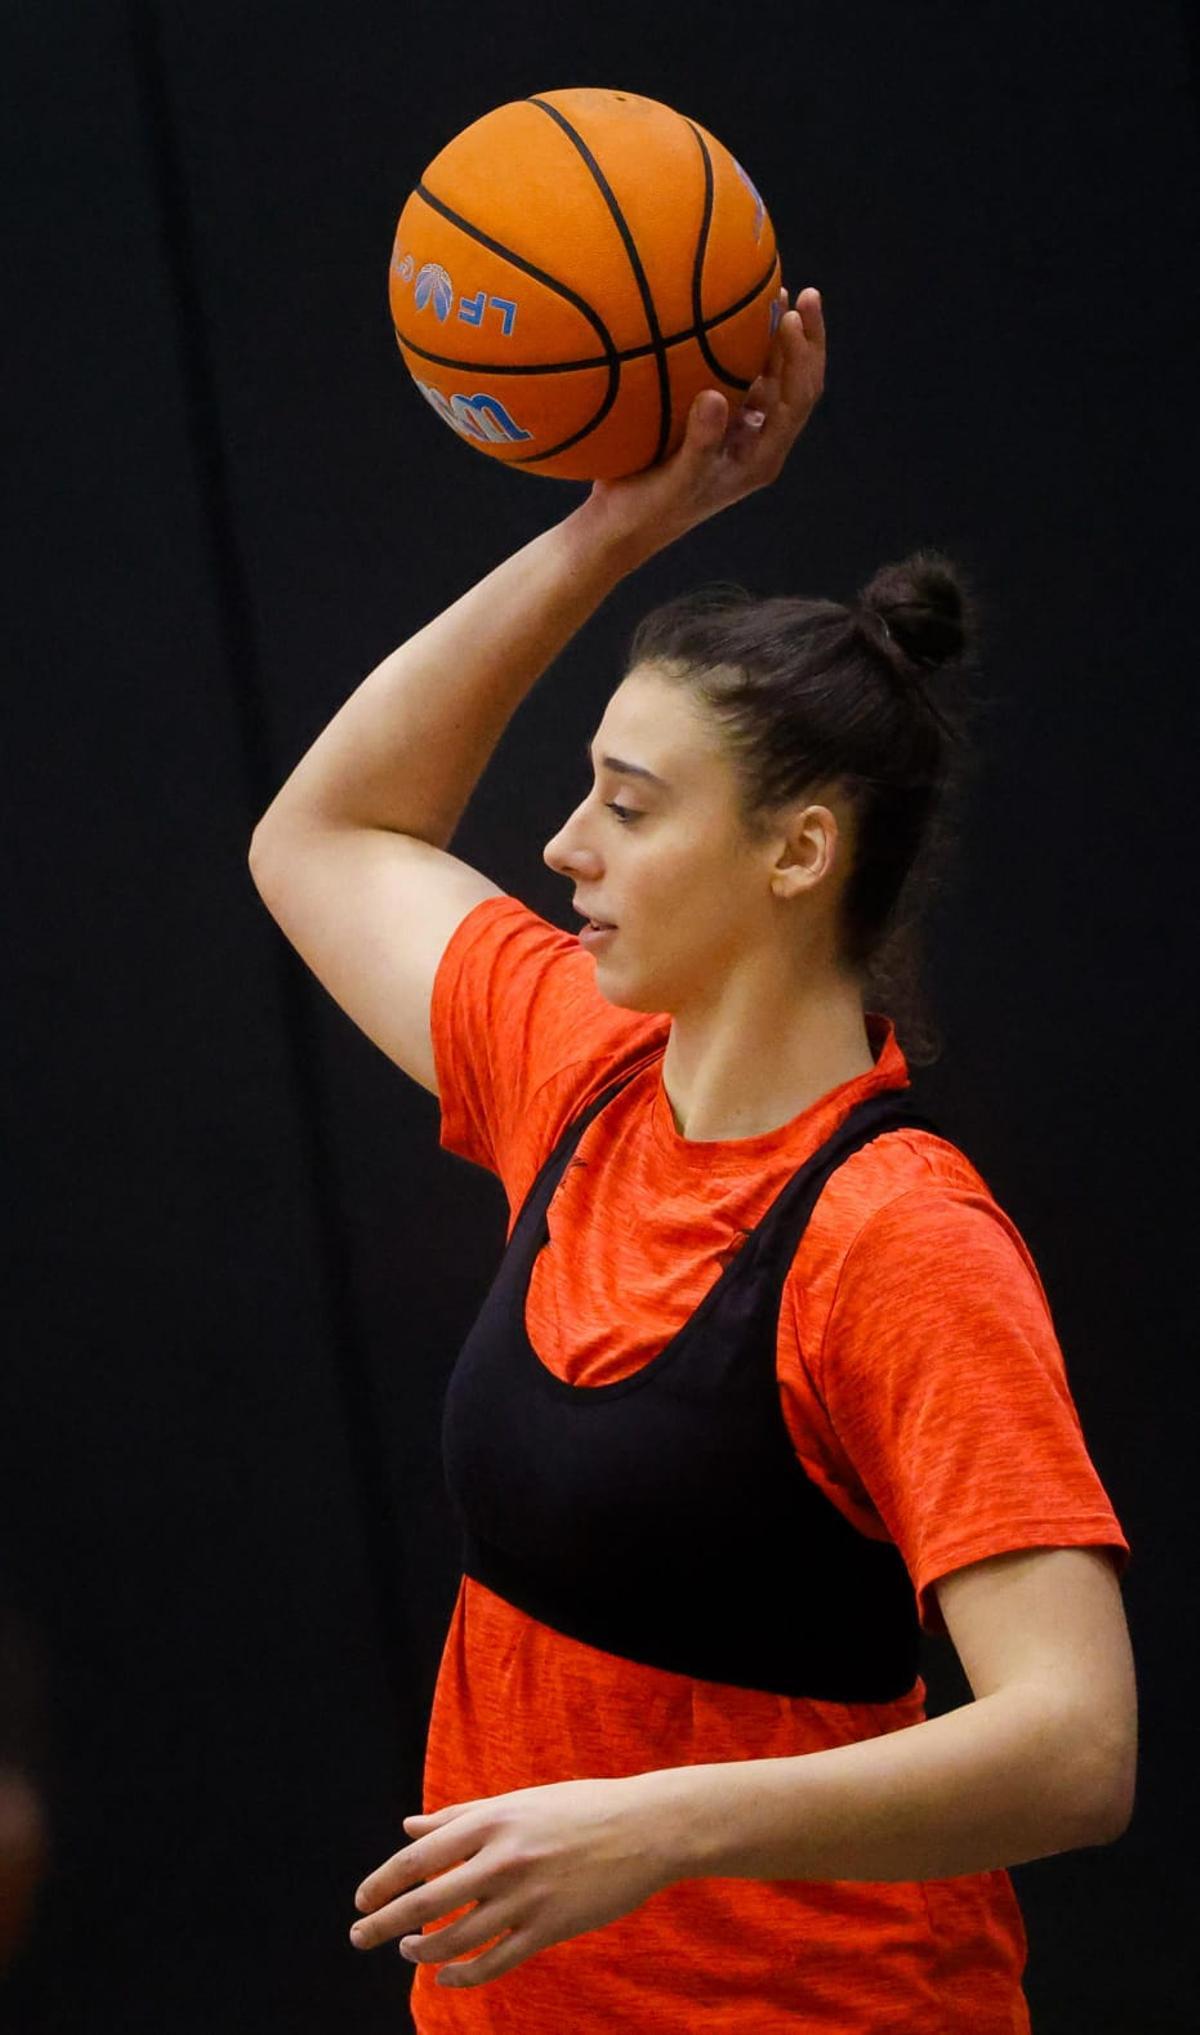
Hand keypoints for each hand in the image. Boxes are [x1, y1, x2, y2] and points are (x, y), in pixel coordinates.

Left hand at [349, 1774, 670, 1989]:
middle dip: (384, 1924)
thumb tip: (408, 1826)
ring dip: (423, 1950)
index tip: (361, 1901)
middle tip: (360, 1937)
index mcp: (491, 1821)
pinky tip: (447, 1976)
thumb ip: (460, 1815)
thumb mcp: (517, 1801)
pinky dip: (463, 1975)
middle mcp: (501, 1860)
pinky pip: (493, 1962)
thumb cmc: (579, 1807)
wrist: (645, 1828)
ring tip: (409, 1950)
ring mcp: (525, 1898)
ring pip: (455, 1939)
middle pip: (426, 1903)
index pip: (418, 1859)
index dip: (383, 1883)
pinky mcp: (548, 1929)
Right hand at [577, 285, 826, 567]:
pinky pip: (736, 380)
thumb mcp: (675, 480)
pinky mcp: (712, 424)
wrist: (617, 529)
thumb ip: (700, 443)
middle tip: (805, 293)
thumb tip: (717, 395)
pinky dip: (739, 349)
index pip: (798, 401)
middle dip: (805, 340)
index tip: (789, 317)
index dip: (802, 357)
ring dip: (776, 340)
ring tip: (776, 293)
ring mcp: (736, 433)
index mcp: (760, 459)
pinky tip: (724, 318)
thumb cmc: (648, 511)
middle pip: (797, 385)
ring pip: (770, 379)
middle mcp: (757, 443)